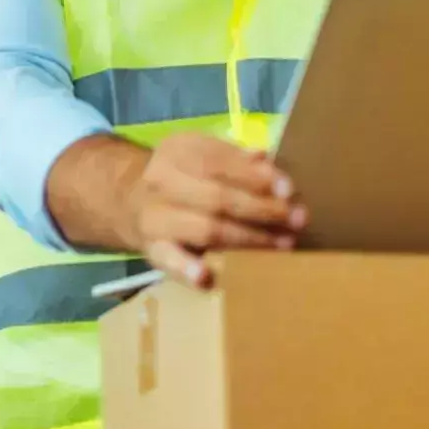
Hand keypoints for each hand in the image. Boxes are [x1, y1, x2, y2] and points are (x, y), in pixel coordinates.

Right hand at [119, 132, 306, 288]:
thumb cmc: (184, 177)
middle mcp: (161, 180)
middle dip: (262, 209)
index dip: (257, 177)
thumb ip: (235, 157)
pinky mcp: (152, 248)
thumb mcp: (204, 155)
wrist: (130, 200)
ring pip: (205, 229)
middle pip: (217, 197)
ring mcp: (155, 216)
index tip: (289, 190)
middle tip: (298, 219)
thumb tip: (264, 159)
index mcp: (178, 151)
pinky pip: (169, 260)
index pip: (220, 161)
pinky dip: (186, 269)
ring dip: (248, 239)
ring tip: (283, 244)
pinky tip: (206, 277)